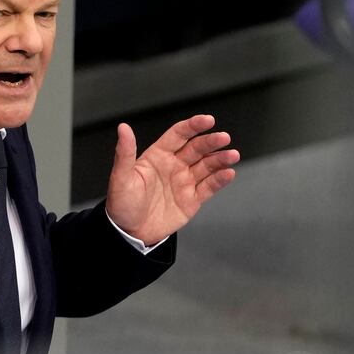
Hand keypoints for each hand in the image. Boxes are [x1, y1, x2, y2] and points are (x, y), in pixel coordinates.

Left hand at [105, 115, 238, 245]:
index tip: (208, 120)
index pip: (179, 135)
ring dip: (220, 159)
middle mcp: (174, 165)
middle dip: (211, 142)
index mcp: (158, 155)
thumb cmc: (122, 205)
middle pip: (197, 148)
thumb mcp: (121, 178)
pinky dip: (220, 180)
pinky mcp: (193, 199)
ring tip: (232, 156)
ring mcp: (185, 182)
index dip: (193, 126)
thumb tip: (123, 128)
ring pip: (207, 166)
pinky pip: (209, 187)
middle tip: (224, 138)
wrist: (131, 233)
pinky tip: (229, 173)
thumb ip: (125, 153)